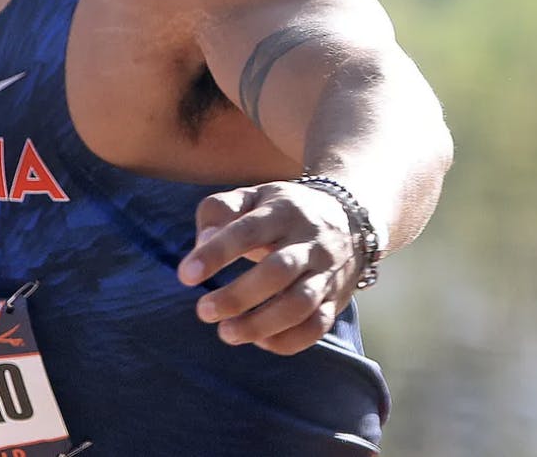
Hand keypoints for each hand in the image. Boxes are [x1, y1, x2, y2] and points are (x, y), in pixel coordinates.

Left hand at [177, 181, 359, 355]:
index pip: (247, 231)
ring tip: (226, 333)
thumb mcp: (252, 196)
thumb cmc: (282, 210)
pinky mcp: (337, 299)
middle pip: (277, 271)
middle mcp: (309, 242)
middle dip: (238, 296)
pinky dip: (289, 340)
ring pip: (301, 304)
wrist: (350, 218)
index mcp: (282, 212)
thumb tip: (202, 241)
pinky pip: (318, 326)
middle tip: (204, 311)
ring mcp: (327, 272)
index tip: (186, 275)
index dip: (216, 253)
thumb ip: (220, 211)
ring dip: (261, 324)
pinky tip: (261, 341)